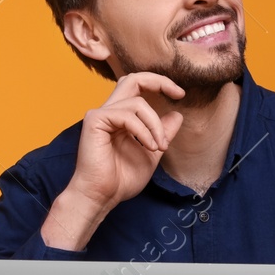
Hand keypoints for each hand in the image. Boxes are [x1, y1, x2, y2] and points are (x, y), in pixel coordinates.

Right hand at [66, 71, 186, 212]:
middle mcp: (110, 111)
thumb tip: (176, 114)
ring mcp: (101, 115)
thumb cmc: (122, 179)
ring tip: (159, 146)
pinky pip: (128, 116)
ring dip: (155, 125)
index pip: (138, 88)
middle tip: (178, 94)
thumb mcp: (152, 152)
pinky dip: (143, 131)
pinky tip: (149, 147)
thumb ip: (162, 133)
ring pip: (137, 102)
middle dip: (158, 81)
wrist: (102, 195)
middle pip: (133, 79)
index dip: (159, 84)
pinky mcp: (95, 121)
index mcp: (121, 117)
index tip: (180, 94)